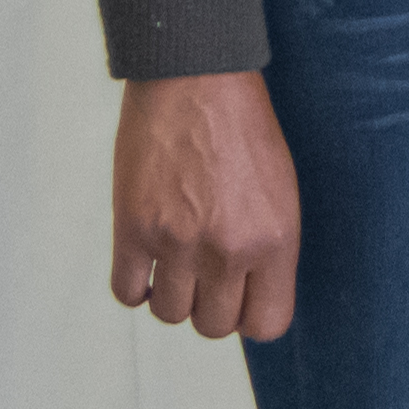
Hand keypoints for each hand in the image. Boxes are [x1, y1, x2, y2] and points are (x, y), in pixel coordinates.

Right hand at [113, 72, 300, 339]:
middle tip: (207, 276)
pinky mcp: (134, 228)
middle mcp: (230, 249)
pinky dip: (135, 287)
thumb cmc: (246, 133)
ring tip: (176, 265)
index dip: (251, 316)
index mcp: (276, 241)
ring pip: (170, 315)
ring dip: (172, 297)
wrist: (197, 82)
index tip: (241, 298)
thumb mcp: (282, 193)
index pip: (267, 324)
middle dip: (210, 307)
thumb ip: (269, 249)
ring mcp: (178, 242)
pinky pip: (126, 293)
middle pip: (214, 326)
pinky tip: (146, 263)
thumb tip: (251, 298)